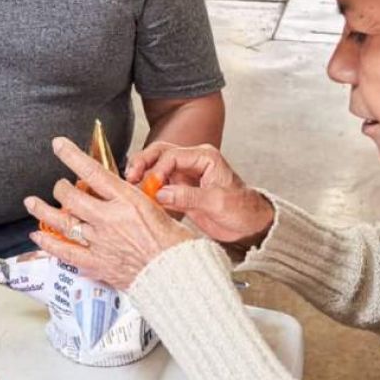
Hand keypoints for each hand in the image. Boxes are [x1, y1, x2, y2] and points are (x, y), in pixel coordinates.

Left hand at [24, 137, 196, 289]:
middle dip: (61, 188)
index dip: (71, 155)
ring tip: (31, 202)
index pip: (92, 172)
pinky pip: (65, 252)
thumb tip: (121, 192)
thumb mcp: (159, 209)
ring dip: (43, 210)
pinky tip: (38, 236)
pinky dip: (48, 244)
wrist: (177, 275)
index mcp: (127, 201)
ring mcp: (100, 241)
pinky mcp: (97, 263)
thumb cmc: (174, 244)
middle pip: (72, 197)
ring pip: (63, 221)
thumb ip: (135, 200)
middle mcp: (109, 219)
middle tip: (59, 186)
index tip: (58, 144)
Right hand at [125, 142, 273, 245]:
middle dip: (143, 163)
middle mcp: (192, 162)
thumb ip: (188, 196)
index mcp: (204, 157)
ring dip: (142, 175)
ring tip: (130, 186)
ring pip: (156, 167)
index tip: (151, 185)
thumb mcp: (217, 202)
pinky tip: (140, 198)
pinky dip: (148, 190)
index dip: (158, 169)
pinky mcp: (180, 191)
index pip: (172, 155)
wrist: (249, 226)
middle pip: (160, 153)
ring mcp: (185, 176)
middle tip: (130, 177)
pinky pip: (159, 186)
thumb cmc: (241, 209)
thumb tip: (161, 193)